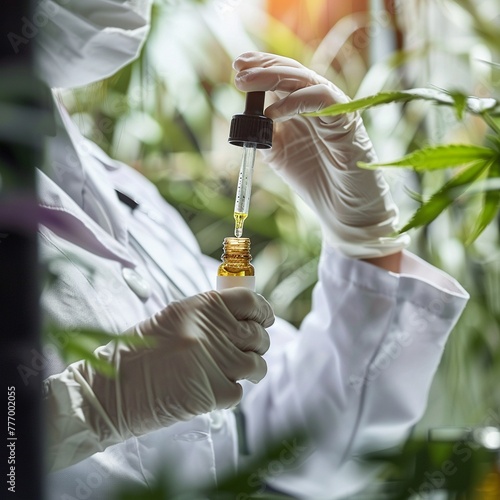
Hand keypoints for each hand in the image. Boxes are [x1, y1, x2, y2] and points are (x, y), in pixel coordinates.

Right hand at [46, 288, 273, 461]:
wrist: (110, 389)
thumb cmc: (139, 353)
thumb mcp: (173, 320)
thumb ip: (208, 317)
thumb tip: (242, 320)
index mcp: (201, 306)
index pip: (251, 301)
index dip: (263, 311)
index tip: (264, 319)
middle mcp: (212, 330)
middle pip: (258, 335)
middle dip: (257, 344)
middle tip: (244, 351)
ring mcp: (215, 361)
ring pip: (257, 364)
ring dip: (249, 370)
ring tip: (229, 373)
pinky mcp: (213, 393)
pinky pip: (239, 391)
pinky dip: (229, 393)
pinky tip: (209, 390)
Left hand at [233, 52, 408, 258]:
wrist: (342, 209)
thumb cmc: (315, 181)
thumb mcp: (279, 155)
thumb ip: (265, 135)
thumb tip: (247, 118)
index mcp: (304, 109)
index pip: (283, 78)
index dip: (261, 67)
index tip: (237, 66)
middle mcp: (319, 104)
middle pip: (292, 72)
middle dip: (263, 67)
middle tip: (238, 68)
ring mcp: (334, 110)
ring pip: (305, 79)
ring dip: (274, 77)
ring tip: (246, 83)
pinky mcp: (346, 121)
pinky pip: (322, 99)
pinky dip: (295, 103)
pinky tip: (272, 112)